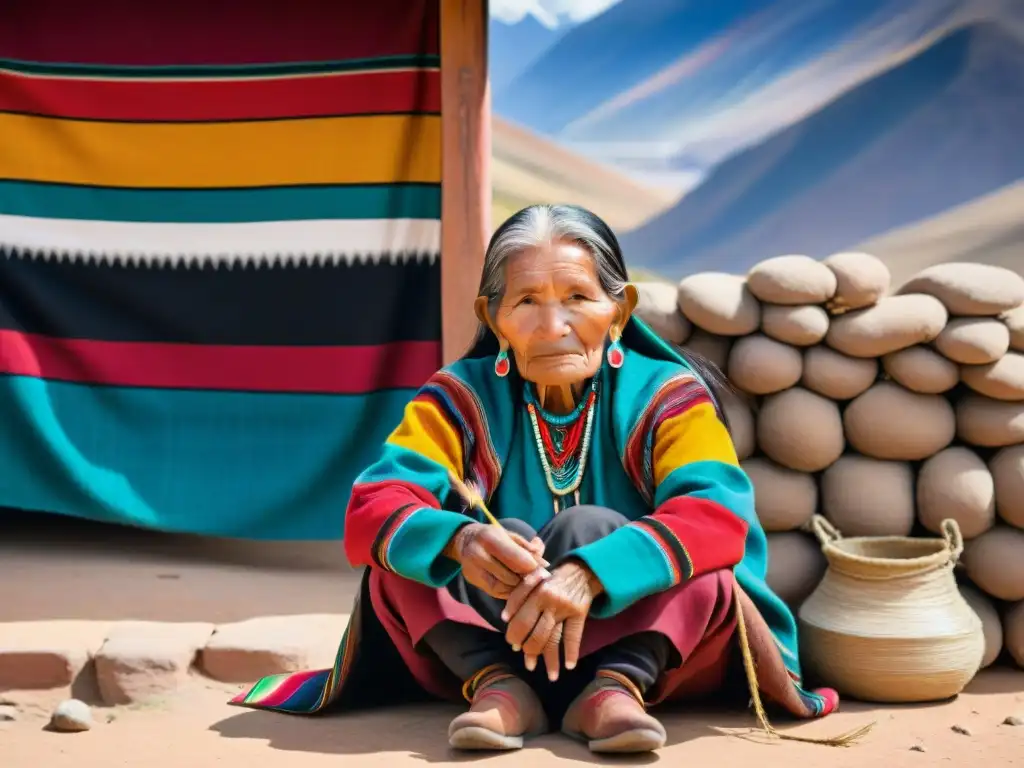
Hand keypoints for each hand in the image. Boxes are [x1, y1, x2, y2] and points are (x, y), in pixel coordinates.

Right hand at [446, 523, 548, 598]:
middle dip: (526, 577)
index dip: (533, 566)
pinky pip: (498, 593)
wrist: (464, 541)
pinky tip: (514, 585)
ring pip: (505, 587)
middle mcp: (478, 555)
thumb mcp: (511, 535)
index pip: (517, 559)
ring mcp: (474, 571)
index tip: (542, 568)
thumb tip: (544, 564)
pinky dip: (510, 591)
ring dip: (519, 586)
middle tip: (537, 576)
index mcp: (489, 538)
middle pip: (511, 576)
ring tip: (526, 580)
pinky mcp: (474, 582)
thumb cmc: (493, 536)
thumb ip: (528, 548)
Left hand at [504, 560, 602, 680]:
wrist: (580, 571)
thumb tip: (504, 618)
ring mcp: (566, 609)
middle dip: (530, 650)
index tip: (513, 645)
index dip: (515, 634)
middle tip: (528, 662)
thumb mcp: (532, 580)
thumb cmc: (550, 578)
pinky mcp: (580, 613)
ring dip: (550, 659)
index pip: (521, 619)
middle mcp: (550, 601)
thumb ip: (517, 597)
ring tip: (551, 676)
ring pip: (554, 638)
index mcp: (535, 592)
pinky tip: (568, 666)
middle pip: (537, 633)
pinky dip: (571, 652)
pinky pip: (575, 636)